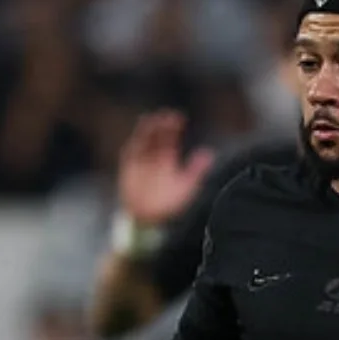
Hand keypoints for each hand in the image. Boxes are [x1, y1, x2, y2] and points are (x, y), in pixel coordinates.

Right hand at [117, 110, 216, 225]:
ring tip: (153, 120)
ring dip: (147, 131)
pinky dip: (135, 146)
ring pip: (143, 142)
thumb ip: (196, 170)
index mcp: (166, 160)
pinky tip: (140, 137)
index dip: (173, 128)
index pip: (169, 138)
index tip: (179, 117)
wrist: (153, 223)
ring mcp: (140, 164)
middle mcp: (152, 160)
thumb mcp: (187, 187)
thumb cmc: (172, 207)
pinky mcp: (129, 171)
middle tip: (168, 116)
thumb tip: (208, 153)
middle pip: (156, 137)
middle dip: (161, 126)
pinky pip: (131, 155)